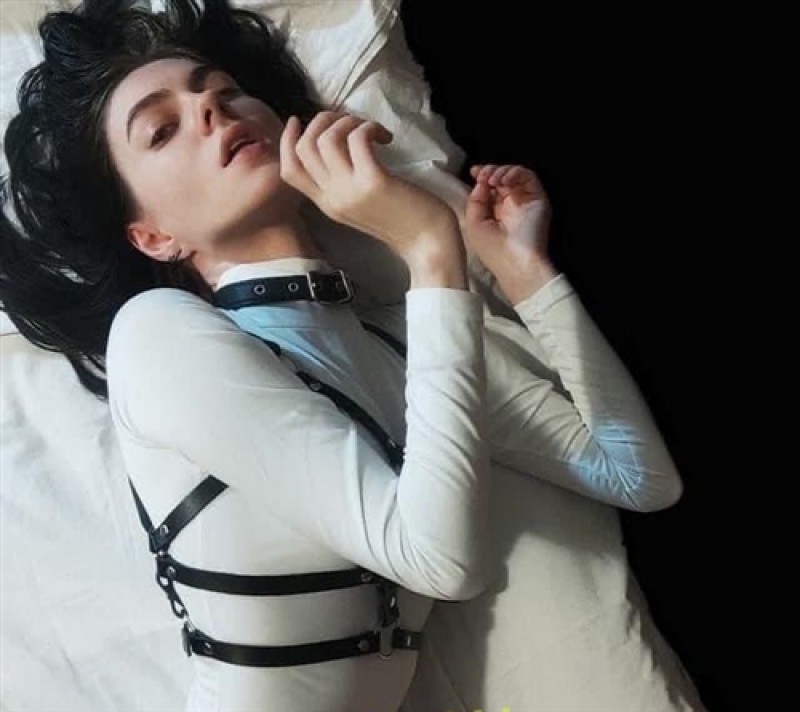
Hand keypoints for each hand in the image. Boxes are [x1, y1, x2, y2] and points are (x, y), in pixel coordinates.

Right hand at [280, 111, 460, 265]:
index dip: (288, 140)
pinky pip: (358, 139)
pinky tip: (386, 137)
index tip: (298, 120)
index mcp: (327, 204)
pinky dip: (369, 127)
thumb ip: (344, 182)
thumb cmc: (402, 221)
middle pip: (305, 147)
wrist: (428, 245)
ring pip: (327, 139)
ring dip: (348, 122)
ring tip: (370, 130)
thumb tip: (336, 144)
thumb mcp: (361, 204)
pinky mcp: (373, 181)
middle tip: (350, 121)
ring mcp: (350, 191)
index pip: (289, 170)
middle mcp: (332, 198)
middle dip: (322, 121)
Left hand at [462, 164, 556, 302]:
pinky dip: (515, 173)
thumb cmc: (493, 250)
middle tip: (483, 174)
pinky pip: (528, 177)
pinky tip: (504, 181)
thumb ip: (474, 201)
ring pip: (514, 175)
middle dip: (490, 171)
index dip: (482, 177)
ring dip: (501, 171)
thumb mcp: (474, 224)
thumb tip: (481, 182)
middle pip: (501, 178)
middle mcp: (510, 206)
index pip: (489, 188)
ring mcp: (525, 201)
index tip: (474, 172)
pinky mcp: (538, 198)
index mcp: (494, 213)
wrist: (516, 262)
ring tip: (493, 179)